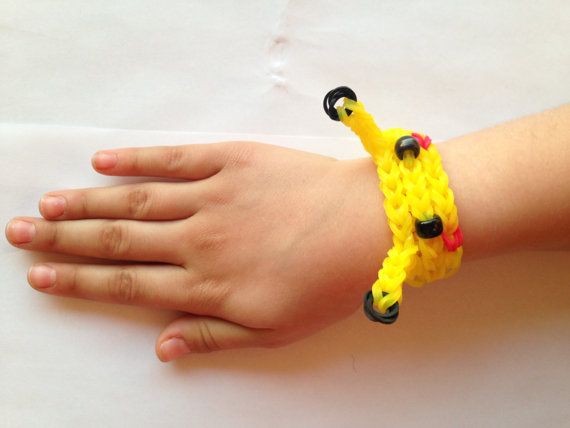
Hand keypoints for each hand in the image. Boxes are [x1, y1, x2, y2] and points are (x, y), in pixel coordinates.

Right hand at [5, 142, 387, 360]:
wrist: (372, 226)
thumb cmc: (331, 283)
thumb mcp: (277, 331)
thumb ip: (215, 337)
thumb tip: (162, 346)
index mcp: (209, 284)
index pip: (127, 283)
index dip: (79, 279)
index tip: (42, 274)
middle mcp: (201, 239)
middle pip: (117, 239)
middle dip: (64, 237)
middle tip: (21, 231)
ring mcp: (215, 195)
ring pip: (136, 200)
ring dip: (88, 201)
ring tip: (49, 202)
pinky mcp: (233, 160)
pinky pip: (175, 159)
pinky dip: (137, 160)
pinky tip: (105, 162)